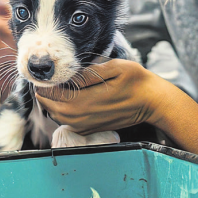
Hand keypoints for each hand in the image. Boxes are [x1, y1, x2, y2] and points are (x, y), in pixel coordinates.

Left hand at [33, 59, 160, 135]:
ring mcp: (85, 126)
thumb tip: (68, 77)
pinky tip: (68, 98)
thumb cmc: (136, 82)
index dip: (44, 82)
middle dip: (45, 93)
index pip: (51, 93)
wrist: (153, 103)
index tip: (45, 72)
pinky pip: (67, 122)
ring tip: (56, 86)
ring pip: (56, 115)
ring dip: (52, 102)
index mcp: (84, 101)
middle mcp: (81, 117)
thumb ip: (88, 73)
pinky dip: (62, 111)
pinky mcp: (90, 129)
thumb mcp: (115, 68)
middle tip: (47, 79)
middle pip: (49, 106)